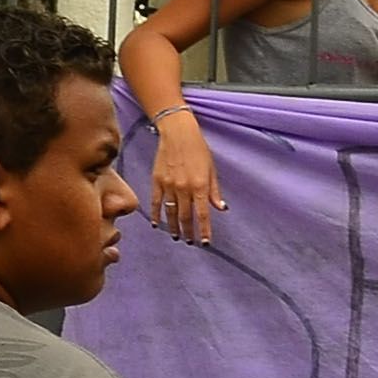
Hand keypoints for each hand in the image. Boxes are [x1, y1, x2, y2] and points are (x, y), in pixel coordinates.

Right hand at [146, 117, 228, 244]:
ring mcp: (168, 186)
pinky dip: (156, 215)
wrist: (178, 135)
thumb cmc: (199, 151)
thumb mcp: (212, 170)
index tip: (205, 242)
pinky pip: (155, 202)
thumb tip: (221, 209)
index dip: (204, 230)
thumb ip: (215, 192)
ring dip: (174, 227)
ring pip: (171, 212)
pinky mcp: (156, 181)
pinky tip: (157, 224)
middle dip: (188, 232)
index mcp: (200, 186)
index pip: (203, 214)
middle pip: (186, 216)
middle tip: (190, 242)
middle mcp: (184, 188)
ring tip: (177, 237)